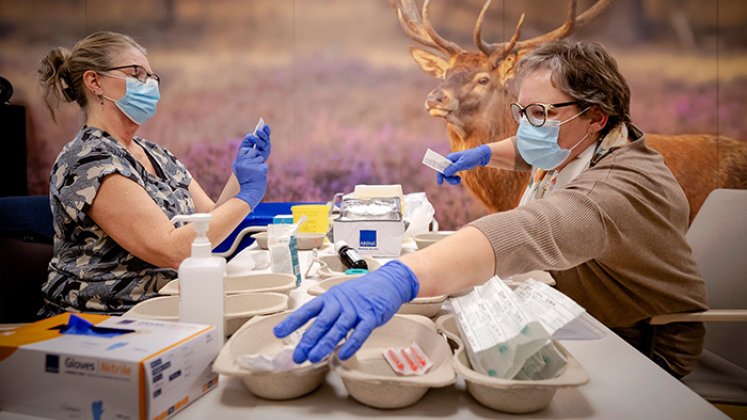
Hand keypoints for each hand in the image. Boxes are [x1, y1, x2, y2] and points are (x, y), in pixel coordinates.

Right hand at [233, 145, 266, 209]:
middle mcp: (244, 162)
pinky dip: (263, 170)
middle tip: (253, 168)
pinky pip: (264, 165)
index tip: (250, 158)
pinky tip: (259, 176)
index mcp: (238, 162)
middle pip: (254, 151)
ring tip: (255, 173)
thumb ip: (243, 159)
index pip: (244, 149)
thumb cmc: (244, 181)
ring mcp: (252, 165)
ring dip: (260, 164)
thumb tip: (249, 148)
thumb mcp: (239, 169)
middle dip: (256, 157)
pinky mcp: (260, 169)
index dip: (249, 152)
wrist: (248, 194)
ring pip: (260, 158)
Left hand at [240, 124, 271, 160]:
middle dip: (263, 134)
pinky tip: (254, 144)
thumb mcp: (246, 142)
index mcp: (263, 139)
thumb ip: (249, 137)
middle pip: (267, 138)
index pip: (266, 133)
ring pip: (265, 144)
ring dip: (259, 140)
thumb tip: (252, 135)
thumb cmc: (246, 150)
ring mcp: (266, 150)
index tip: (265, 125)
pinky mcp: (265, 155)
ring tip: (253, 137)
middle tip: (258, 131)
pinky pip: (263, 150)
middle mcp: (266, 144)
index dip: (266, 130)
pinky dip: (258, 146)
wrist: (244, 160)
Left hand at [273, 260, 418, 362]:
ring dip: (325, 345)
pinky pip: (360, 332)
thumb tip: (312, 334)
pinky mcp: (371, 316)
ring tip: (314, 358)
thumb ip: (328, 313)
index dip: (292, 321)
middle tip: (298, 355)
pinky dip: (351, 344)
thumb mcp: (340, 296)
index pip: (307, 310)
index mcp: (330, 298)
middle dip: (308, 340)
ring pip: (337, 329)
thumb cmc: (362, 291)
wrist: (388, 281)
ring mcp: (356, 310)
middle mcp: (340, 303)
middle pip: (321, 323)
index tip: (278, 332)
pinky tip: (343, 354)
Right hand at [436, 144, 491, 185]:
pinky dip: (455, 178)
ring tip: (459, 180)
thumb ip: (454, 168)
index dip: (439, 175)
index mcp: (450, 158)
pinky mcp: (457, 167)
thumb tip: (445, 173)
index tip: (440, 183)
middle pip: (444, 172)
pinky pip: (452, 175)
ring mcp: (453, 165)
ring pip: (448, 175)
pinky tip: (459, 179)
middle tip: (457, 182)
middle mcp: (450, 161)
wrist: (481, 156)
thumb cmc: (472, 157)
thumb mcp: (463, 163)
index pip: (441, 167)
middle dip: (449, 179)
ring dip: (452, 180)